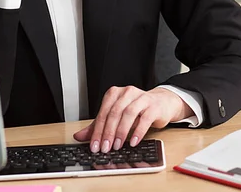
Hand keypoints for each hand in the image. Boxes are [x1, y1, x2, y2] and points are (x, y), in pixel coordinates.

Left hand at [73, 86, 193, 152]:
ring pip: (128, 114)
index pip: (103, 112)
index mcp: (115, 93)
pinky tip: (133, 142)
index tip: (94, 146)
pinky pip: (144, 119)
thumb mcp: (116, 116)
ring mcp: (141, 98)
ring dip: (121, 132)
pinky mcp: (153, 106)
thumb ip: (98, 126)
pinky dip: (137, 131)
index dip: (98, 130)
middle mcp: (127, 93)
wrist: (160, 103)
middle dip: (108, 132)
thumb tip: (79, 136)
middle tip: (105, 148)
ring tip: (117, 146)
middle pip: (114, 112)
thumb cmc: (136, 110)